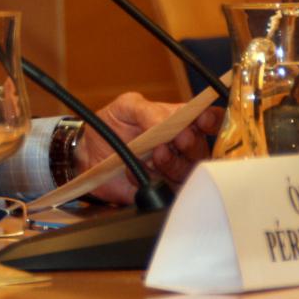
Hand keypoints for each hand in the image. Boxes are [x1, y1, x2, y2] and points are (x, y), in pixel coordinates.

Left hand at [76, 92, 221, 204]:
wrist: (88, 154)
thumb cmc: (111, 126)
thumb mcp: (125, 107)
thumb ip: (147, 110)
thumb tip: (165, 121)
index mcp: (179, 121)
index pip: (208, 119)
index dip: (211, 120)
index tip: (201, 120)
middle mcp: (181, 147)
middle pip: (201, 148)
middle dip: (191, 143)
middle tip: (176, 138)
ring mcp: (173, 170)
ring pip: (188, 172)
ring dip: (173, 163)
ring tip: (155, 154)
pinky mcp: (160, 190)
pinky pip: (167, 191)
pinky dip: (151, 180)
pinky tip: (135, 172)